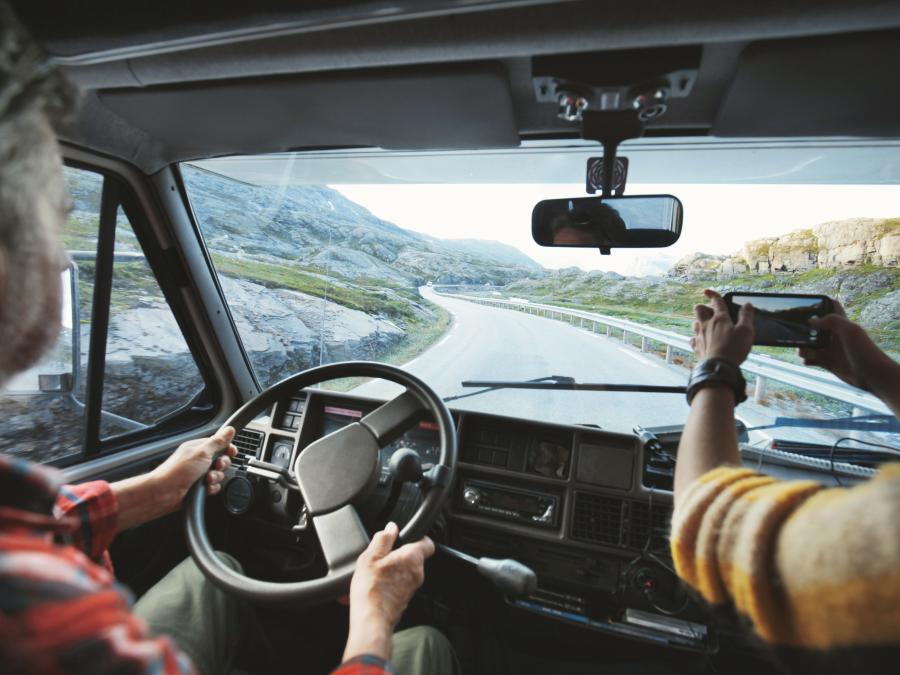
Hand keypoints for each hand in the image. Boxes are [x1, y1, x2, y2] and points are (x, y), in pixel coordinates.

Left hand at [113, 427, 236, 531]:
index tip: (231, 452)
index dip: (227, 448)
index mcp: (198, 448)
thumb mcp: (202, 452)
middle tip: (216, 466)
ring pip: (218, 474)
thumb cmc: (177, 471)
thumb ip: (218, 442)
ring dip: (216, 478)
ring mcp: (198, 474)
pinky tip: (204, 489)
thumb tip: (229, 430)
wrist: (163, 494)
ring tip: (206, 479)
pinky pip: (214, 486)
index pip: (219, 444)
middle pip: (221, 460)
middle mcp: (198, 460)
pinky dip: (211, 488)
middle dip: (222, 464)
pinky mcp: (198, 487)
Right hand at [343, 522, 434, 661]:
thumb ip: (383, 538)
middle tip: (379, 556)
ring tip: (371, 573)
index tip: (404, 536)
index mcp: (412, 558)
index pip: (427, 542)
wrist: (371, 621)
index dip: (417, 536)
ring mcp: (412, 588)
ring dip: (390, 570)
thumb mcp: (371, 556)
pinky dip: (387, 584)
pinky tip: (371, 586)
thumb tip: (391, 528)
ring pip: (403, 572)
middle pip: (412, 557)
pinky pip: (397, 585)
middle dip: (396, 555)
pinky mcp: (404, 600)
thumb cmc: (372, 590)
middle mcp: (417, 573)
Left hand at [690, 289, 753, 365]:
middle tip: (707, 308)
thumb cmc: (734, 349)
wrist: (719, 368)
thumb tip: (747, 305)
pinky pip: (693, 340)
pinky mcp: (697, 348)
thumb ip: (746, 316)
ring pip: (695, 323)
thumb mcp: (746, 331)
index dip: (713, 295)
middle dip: (702, 307)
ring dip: (699, 321)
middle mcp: (707, 325)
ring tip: (705, 323)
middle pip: (699, 310)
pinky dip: (696, 338)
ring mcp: (700, 336)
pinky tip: (699, 339)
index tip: (707, 291)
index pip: (716, 302)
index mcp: (720, 319)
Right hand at [798, 301, 893, 392]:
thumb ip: (832, 321)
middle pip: (813, 328)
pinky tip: (809, 361)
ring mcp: (830, 349)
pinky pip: (811, 359)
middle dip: (803, 331)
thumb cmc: (864, 351)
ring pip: (809, 344)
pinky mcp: (827, 362)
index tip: (804, 308)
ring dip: (803, 347)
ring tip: (806, 352)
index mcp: (841, 324)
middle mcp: (834, 335)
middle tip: (799, 335)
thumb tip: (812, 321)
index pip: (830, 308)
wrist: (872, 376)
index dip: (818, 305)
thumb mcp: (850, 330)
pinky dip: (806, 359)